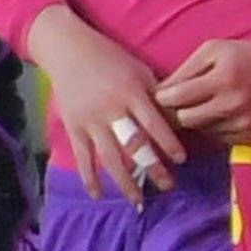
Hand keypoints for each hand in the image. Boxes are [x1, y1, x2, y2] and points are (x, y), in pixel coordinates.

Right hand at [27, 7, 182, 198]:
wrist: (67, 49)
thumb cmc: (111, 58)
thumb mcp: (139, 70)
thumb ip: (156, 96)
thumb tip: (180, 120)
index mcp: (132, 92)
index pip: (154, 123)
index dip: (169, 143)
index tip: (182, 160)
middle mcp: (111, 109)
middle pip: (133, 145)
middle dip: (152, 168)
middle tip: (168, 187)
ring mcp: (89, 120)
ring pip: (109, 157)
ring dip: (125, 182)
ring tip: (139, 202)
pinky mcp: (73, 127)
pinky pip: (82, 157)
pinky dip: (89, 178)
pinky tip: (98, 195)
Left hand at [154, 37, 250, 142]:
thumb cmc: (247, 57)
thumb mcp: (214, 51)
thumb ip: (185, 70)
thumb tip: (160, 94)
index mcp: (224, 79)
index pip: (177, 97)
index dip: (163, 97)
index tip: (163, 94)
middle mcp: (234, 104)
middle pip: (185, 120)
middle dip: (177, 112)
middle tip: (178, 104)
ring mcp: (245, 123)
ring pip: (201, 131)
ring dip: (198, 121)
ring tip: (205, 105)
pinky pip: (220, 139)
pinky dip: (215, 128)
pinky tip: (222, 113)